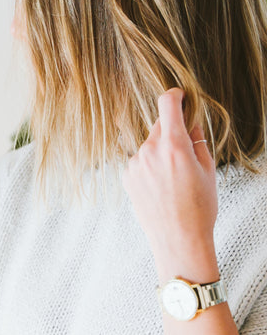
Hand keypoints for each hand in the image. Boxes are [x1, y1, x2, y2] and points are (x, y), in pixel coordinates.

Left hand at [122, 88, 218, 265]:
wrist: (177, 239)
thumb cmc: (199, 207)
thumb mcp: (207, 170)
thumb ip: (197, 140)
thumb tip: (190, 122)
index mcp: (173, 146)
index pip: (167, 105)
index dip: (174, 96)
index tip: (179, 95)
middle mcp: (149, 151)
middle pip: (160, 127)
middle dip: (172, 133)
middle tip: (185, 154)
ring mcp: (135, 163)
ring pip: (149, 145)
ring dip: (160, 152)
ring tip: (173, 179)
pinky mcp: (127, 175)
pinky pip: (140, 161)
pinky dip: (150, 166)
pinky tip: (160, 187)